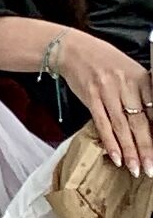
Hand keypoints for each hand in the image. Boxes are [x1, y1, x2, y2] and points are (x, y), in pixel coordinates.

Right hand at [57, 31, 152, 176]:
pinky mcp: (90, 96)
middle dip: (146, 148)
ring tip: (135, 169)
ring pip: (121, 126)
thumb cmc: (104, 61)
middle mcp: (124, 84)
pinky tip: (116, 156)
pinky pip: (102, 123)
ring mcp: (106, 90)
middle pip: (139, 122)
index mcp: (140, 78)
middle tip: (151, 168)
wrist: (72, 48)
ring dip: (129, 151)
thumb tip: (151, 127)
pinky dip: (110, 142)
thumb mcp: (129, 72)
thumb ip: (142, 95)